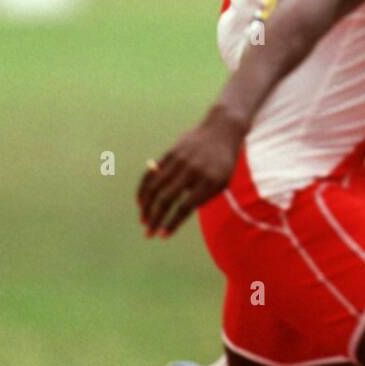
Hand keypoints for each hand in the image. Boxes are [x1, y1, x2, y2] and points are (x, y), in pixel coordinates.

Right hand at [137, 107, 245, 237]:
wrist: (222, 129)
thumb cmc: (224, 163)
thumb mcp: (222, 182)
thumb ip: (203, 198)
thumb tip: (177, 213)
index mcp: (209, 181)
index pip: (185, 207)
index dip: (172, 223)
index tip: (163, 236)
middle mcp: (193, 171)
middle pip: (167, 199)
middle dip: (155, 219)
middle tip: (147, 234)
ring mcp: (180, 160)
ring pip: (156, 186)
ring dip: (146, 206)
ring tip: (143, 220)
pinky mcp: (171, 153)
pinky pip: (153, 173)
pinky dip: (144, 188)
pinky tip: (140, 202)